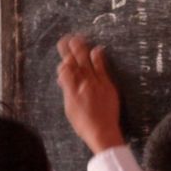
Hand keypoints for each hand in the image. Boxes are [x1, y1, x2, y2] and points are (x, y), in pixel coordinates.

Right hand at [57, 35, 123, 152]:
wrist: (102, 132)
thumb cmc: (85, 124)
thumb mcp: (70, 108)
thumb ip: (67, 91)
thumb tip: (63, 79)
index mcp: (70, 91)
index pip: (64, 71)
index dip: (63, 62)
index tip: (63, 56)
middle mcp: (81, 85)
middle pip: (74, 63)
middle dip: (69, 50)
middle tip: (66, 38)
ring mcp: (95, 84)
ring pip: (86, 63)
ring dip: (82, 49)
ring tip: (79, 38)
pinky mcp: (107, 86)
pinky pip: (102, 68)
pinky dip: (99, 58)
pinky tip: (97, 49)